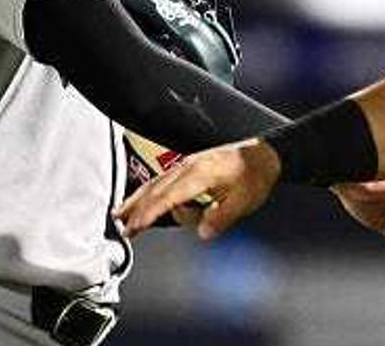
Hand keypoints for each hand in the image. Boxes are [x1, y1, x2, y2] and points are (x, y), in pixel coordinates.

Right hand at [116, 137, 280, 239]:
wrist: (264, 154)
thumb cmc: (255, 174)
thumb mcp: (244, 201)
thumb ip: (221, 217)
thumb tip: (202, 231)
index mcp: (200, 174)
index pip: (167, 197)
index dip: (149, 213)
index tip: (136, 227)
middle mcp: (189, 167)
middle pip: (155, 190)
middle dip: (138, 210)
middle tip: (124, 230)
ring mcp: (187, 165)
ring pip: (155, 183)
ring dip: (138, 200)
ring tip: (121, 214)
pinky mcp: (190, 166)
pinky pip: (163, 180)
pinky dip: (149, 191)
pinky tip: (141, 199)